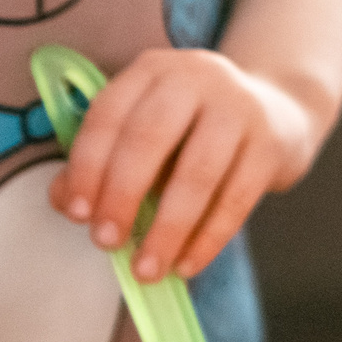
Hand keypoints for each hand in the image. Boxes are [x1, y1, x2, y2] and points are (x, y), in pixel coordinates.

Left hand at [47, 48, 325, 283]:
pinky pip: (236, 199)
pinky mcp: (271, 144)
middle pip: (150, 137)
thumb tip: (64, 203)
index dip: (87, 166)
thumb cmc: (189, 132)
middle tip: (105, 242)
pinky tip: (186, 266)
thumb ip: (99, 163)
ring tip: (145, 269)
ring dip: (167, 228)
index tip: (76, 213)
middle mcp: (195, 78)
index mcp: (150, 72)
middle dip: (122, 194)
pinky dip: (208, 238)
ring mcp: (238, 107)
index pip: (108, 115)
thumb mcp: (143, 134)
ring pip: (198, 174)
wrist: (276, 112)